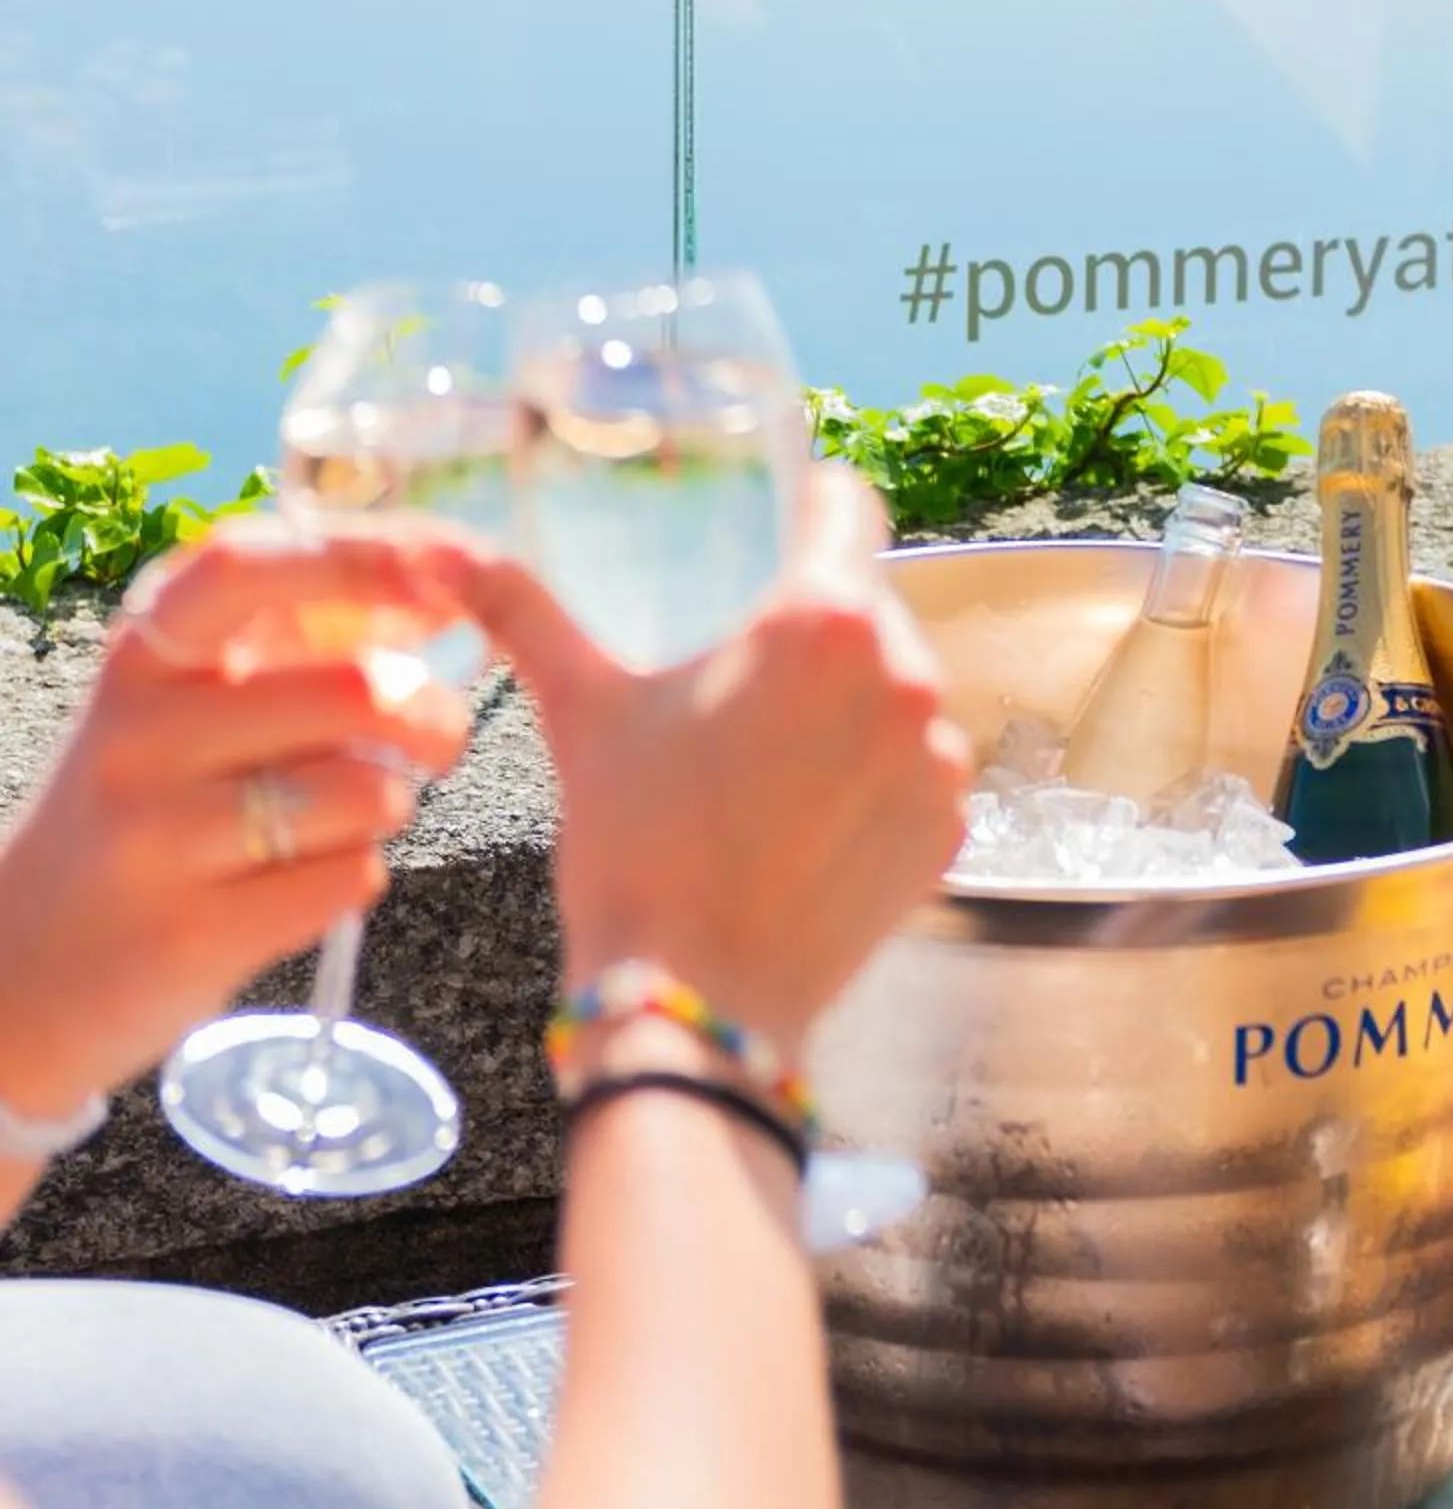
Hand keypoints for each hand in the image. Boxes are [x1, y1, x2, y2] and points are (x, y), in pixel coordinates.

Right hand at [0, 528, 473, 1121]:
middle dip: (431, 714)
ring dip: (388, 806)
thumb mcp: (178, 710)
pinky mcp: (192, 931)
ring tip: (338, 821)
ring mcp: (158, 834)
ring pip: (366, 790)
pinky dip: (353, 879)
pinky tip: (299, 884)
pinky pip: (349, 879)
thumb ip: (280, 649)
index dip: (362, 558)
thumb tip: (431, 588)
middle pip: (353, 690)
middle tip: (439, 737)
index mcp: (144, 656)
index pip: (249, 568)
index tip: (451, 567)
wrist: (25, 968)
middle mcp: (141, 732)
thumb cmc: (144, 817)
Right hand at [443, 467, 970, 1060]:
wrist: (693, 1003)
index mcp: (824, 621)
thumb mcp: (580, 710)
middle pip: (868, 604)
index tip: (774, 529)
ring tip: (766, 754)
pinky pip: (916, 766)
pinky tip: (805, 812)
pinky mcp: (950, 826)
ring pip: (896, 687)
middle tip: (740, 673)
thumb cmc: (635, 849)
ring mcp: (939, 758)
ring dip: (848, 700)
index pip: (844, 504)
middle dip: (811, 626)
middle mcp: (905, 675)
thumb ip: (523, 612)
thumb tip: (445, 552)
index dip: (802, 507)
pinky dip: (873, 775)